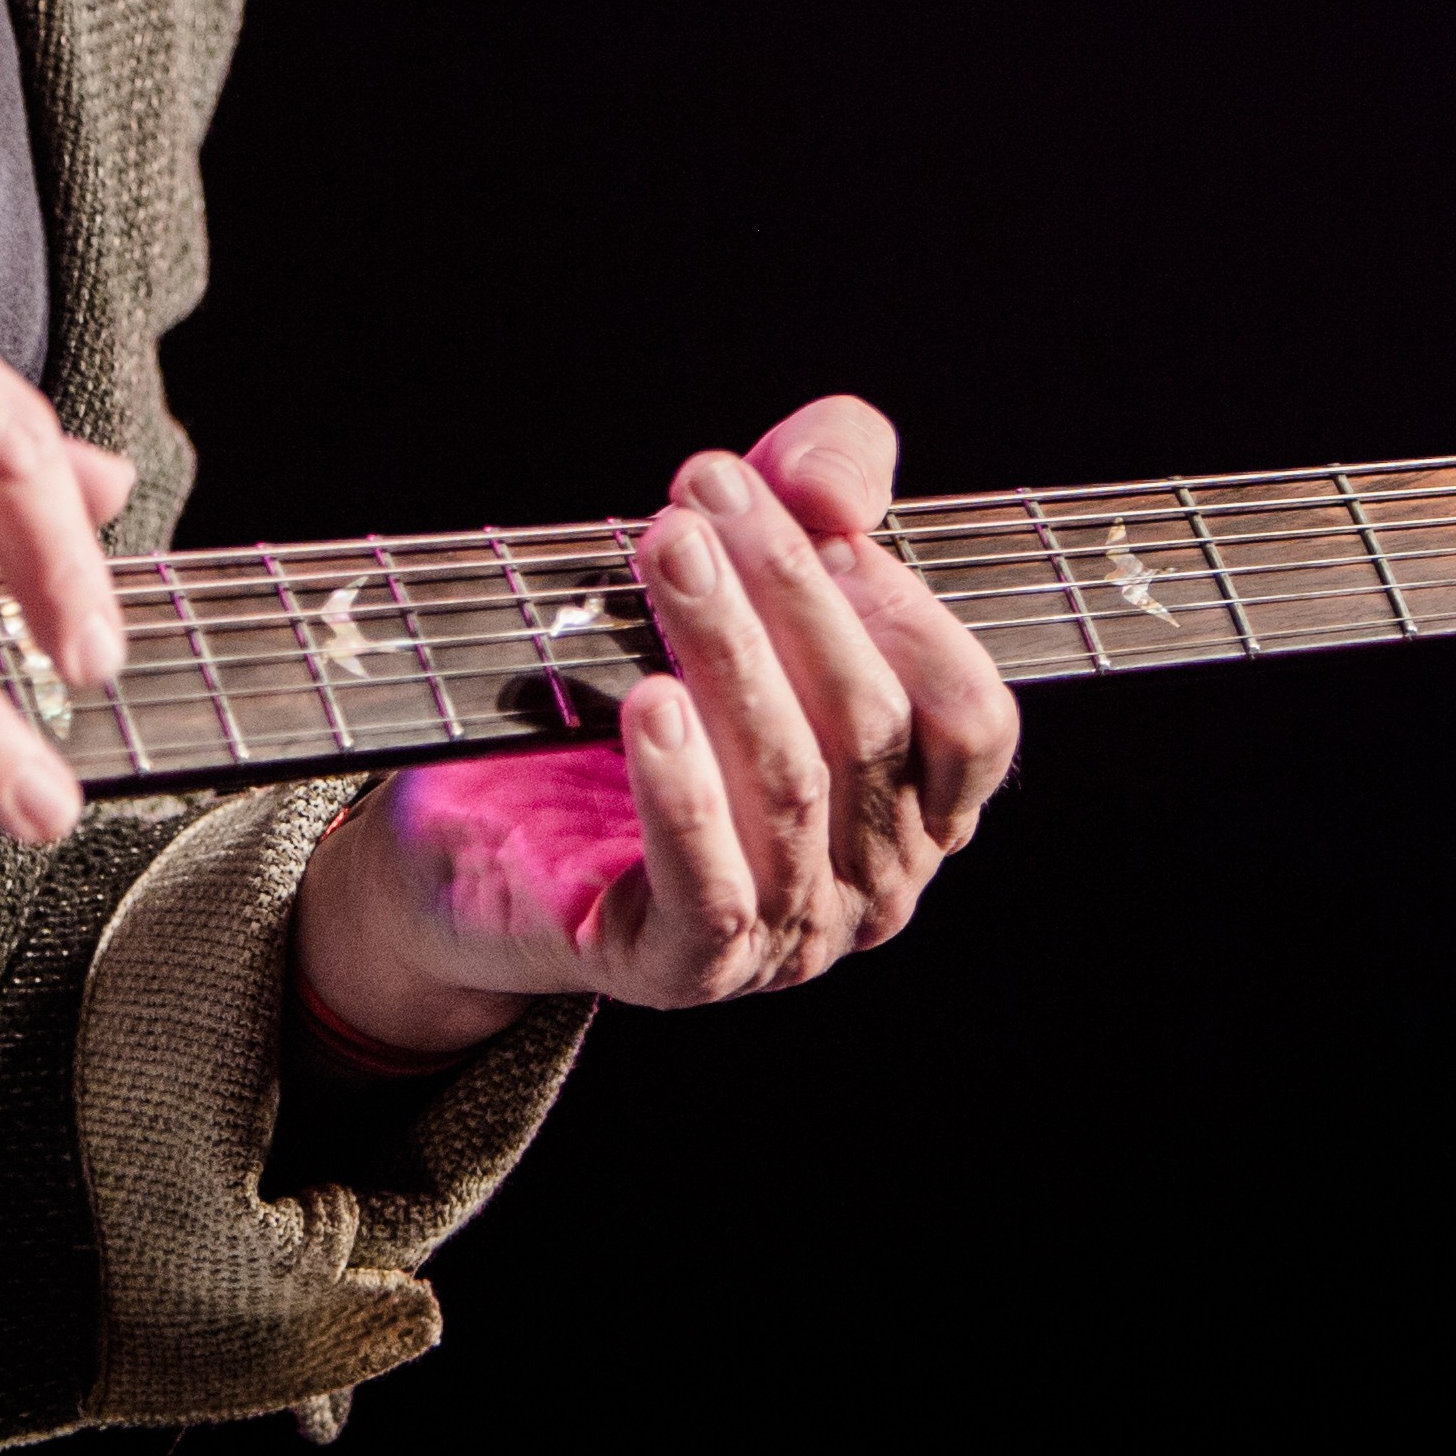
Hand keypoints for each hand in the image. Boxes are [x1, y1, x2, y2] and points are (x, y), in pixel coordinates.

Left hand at [293, 395, 1016, 1052]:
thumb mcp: (741, 568)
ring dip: (729, 654)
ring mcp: (787, 936)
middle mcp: (874, 879)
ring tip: (668, 553)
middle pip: (868, 726)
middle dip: (789, 590)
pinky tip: (650, 706)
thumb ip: (820, 489)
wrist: (489, 843)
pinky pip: (708, 887)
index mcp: (916, 799)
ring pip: (787, 788)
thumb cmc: (640, 697)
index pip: (966, 712)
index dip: (901, 605)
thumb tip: (836, 485)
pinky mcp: (683, 970)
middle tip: (705, 488)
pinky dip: (684, 794)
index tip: (806, 498)